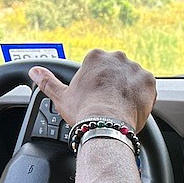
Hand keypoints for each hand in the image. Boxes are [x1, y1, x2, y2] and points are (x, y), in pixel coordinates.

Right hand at [29, 50, 155, 131]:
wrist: (106, 125)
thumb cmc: (83, 110)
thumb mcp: (61, 96)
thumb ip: (47, 81)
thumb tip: (34, 71)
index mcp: (95, 57)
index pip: (98, 67)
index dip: (97, 83)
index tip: (96, 96)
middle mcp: (116, 57)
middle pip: (116, 70)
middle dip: (114, 84)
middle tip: (108, 102)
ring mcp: (134, 68)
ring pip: (132, 78)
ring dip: (129, 89)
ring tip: (121, 107)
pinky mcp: (149, 81)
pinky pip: (147, 87)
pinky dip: (142, 96)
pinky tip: (132, 108)